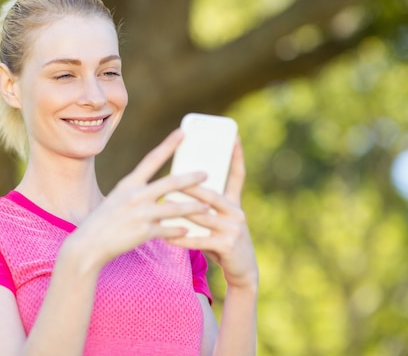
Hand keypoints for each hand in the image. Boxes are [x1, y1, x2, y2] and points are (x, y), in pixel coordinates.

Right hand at [69, 129, 211, 268]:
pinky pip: (167, 230)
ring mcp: (140, 214)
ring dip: (193, 207)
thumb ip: (137, 193)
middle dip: (191, 178)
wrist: (89, 244)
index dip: (168, 145)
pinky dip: (178, 230)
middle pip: (170, 183)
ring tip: (207, 206)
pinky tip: (187, 230)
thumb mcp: (117, 199)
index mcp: (129, 183)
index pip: (151, 159)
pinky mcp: (143, 232)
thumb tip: (159, 191)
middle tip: (206, 173)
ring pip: (174, 207)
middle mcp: (135, 195)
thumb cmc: (104, 221)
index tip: (182, 132)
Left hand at [167, 138, 258, 288]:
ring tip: (163, 204)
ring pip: (202, 216)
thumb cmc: (224, 242)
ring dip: (181, 211)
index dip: (237, 156)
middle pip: (211, 194)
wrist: (243, 270)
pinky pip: (200, 239)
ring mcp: (234, 228)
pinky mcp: (228, 245)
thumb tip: (179, 189)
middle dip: (191, 186)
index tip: (234, 136)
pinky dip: (182, 238)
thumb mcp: (220, 221)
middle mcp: (237, 212)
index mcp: (234, 203)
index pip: (237, 175)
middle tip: (173, 177)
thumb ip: (206, 206)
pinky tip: (167, 236)